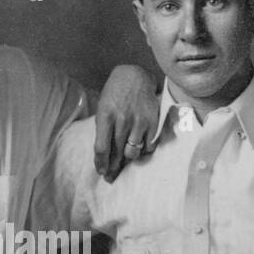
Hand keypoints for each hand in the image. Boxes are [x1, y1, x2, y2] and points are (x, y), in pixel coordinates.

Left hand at [94, 64, 159, 180]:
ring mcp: (139, 121)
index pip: (101, 148)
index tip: (102, 172)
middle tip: (111, 176)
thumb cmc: (115, 94)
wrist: (135, 76)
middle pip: (117, 153)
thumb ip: (103, 129)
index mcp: (105, 115)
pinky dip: (143, 150)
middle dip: (113, 168)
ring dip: (128, 159)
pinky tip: (139, 147)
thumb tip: (104, 155)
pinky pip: (148, 146)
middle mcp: (122, 119)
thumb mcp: (103, 108)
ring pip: (132, 152)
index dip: (101, 164)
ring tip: (125, 159)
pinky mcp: (153, 121)